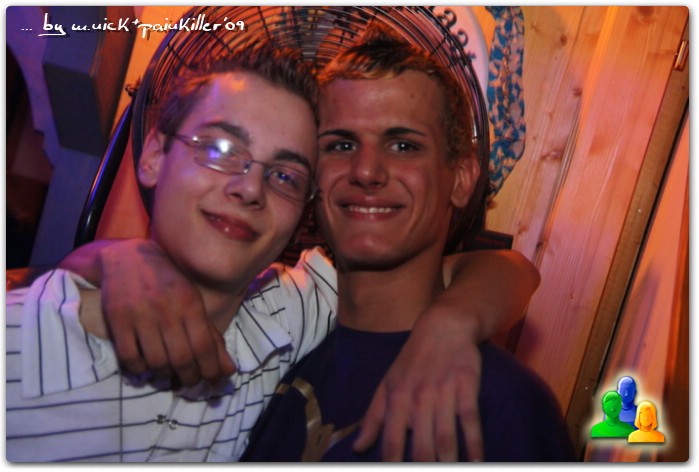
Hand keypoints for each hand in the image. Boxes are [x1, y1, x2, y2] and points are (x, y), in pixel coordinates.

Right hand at [99, 239, 235, 384]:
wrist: (127, 258)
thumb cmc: (167, 282)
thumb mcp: (192, 301)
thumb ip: (211, 336)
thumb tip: (228, 370)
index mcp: (189, 303)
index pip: (204, 345)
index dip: (211, 370)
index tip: (213, 381)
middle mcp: (166, 309)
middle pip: (182, 358)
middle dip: (190, 377)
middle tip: (191, 382)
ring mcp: (140, 315)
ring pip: (156, 361)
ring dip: (165, 375)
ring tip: (169, 373)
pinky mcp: (117, 320)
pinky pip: (130, 357)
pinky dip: (139, 369)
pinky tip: (146, 366)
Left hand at [353, 308, 482, 460]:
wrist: (442, 327)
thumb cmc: (412, 360)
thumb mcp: (387, 384)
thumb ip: (373, 417)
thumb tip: (358, 448)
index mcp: (396, 398)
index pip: (391, 442)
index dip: (393, 465)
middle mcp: (418, 398)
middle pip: (421, 447)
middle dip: (424, 466)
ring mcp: (443, 393)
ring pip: (445, 438)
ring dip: (448, 461)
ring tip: (451, 471)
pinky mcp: (466, 386)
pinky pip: (470, 420)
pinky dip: (475, 444)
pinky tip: (477, 460)